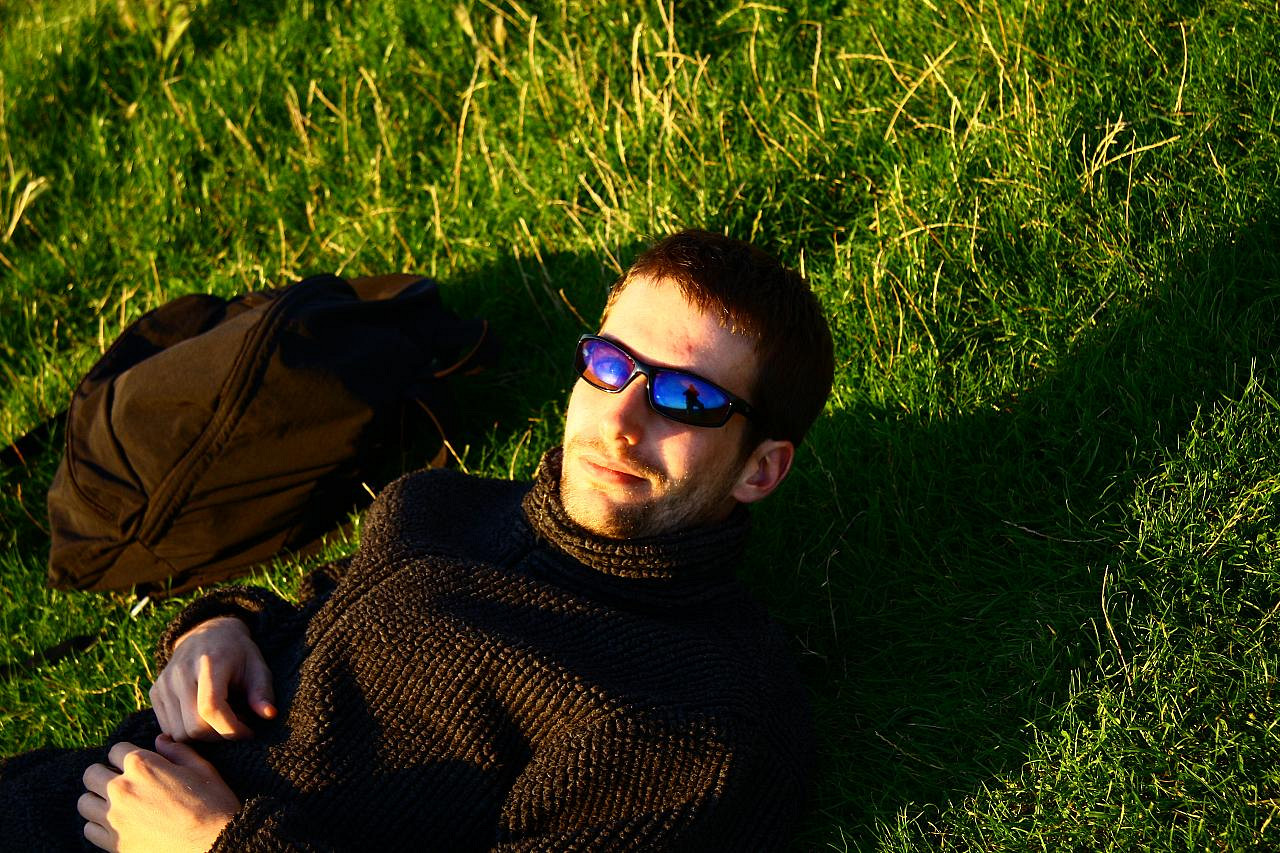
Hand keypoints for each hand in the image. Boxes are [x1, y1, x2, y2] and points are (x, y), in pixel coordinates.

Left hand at [78, 735, 238, 851]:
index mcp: (143, 765)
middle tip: (122, 782)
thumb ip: (177, 751)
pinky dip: (98, 825)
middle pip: (91, 774)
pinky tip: (117, 824)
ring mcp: (115, 817)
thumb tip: (160, 740)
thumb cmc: (212, 804)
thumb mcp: (202, 768)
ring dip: (97, 799)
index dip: (127, 755)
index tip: (136, 765)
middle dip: (104, 774)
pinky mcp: (114, 843)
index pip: (115, 750)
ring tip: (115, 803)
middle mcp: (122, 788)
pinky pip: (89, 829)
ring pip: (85, 802)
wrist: (214, 843)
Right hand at [150, 616, 276, 741]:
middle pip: (194, 728)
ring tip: (222, 720)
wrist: (207, 633)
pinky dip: (187, 733)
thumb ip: (262, 691)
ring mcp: (163, 683)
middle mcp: (180, 673)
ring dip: (203, 738)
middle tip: (237, 725)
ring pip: (179, 734)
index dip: (231, 729)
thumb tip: (269, 714)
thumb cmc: (237, 653)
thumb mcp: (258, 667)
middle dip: (219, 736)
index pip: (211, 708)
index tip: (249, 732)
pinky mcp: (154, 693)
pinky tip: (204, 719)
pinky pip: (168, 730)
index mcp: (209, 663)